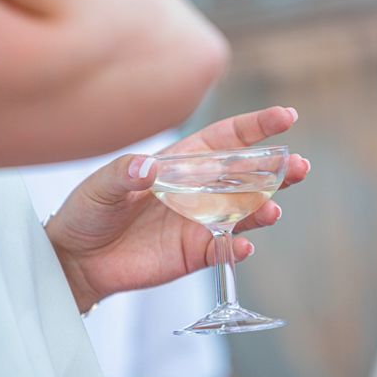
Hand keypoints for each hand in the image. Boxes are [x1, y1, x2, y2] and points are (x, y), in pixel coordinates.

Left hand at [46, 106, 309, 311]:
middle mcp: (200, 190)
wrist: (78, 259)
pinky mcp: (195, 252)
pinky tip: (244, 247)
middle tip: (299, 166)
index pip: (227, 140)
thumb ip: (124, 173)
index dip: (257, 127)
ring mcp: (201, 222)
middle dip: (276, 169)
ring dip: (264, 208)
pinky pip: (224, 250)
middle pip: (248, 175)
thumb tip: (147, 168)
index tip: (286, 118)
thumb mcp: (101, 185)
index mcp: (183, 162)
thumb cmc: (88, 211)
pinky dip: (237, 250)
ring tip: (273, 209)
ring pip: (244, 212)